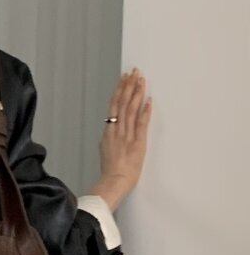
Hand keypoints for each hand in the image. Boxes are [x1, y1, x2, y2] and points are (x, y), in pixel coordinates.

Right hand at [94, 67, 152, 210]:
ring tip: (141, 79)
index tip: (123, 78)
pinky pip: (141, 124)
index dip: (119, 91)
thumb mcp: (105, 153)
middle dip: (128, 86)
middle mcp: (116, 132)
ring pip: (131, 110)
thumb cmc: (110, 173)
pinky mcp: (137, 143)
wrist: (113, 183)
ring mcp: (126, 136)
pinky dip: (145, 111)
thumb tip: (108, 133)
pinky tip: (148, 100)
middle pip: (122, 103)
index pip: (114, 107)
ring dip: (136, 93)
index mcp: (108, 134)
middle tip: (134, 72)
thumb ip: (108, 141)